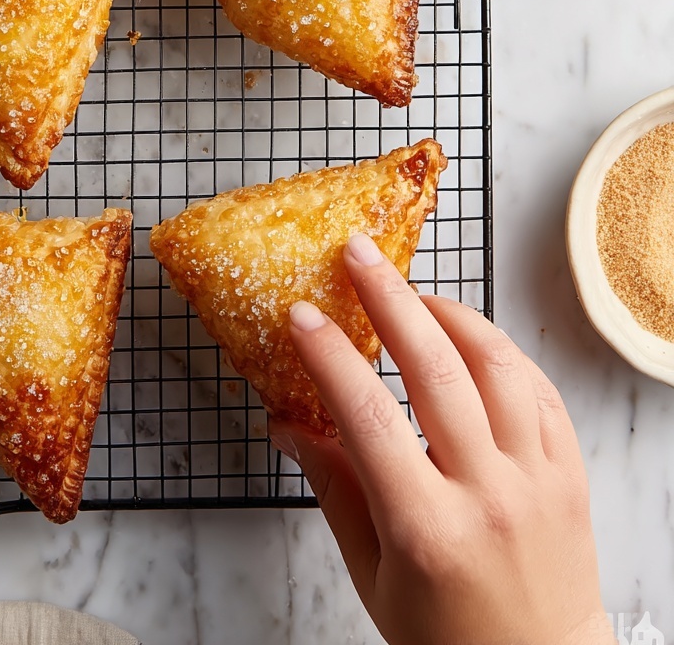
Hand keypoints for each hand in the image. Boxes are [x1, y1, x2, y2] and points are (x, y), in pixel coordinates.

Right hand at [268, 232, 613, 644]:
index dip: (330, 357)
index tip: (302, 316)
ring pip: (498, 365)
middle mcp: (489, 495)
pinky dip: (501, 350)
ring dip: (451, 312)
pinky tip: (469, 337)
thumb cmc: (448, 640)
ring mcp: (539, 479)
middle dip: (390, 298)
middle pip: (437, 370)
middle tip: (358, 254)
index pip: (369, 418)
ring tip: (411, 291)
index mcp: (428, 529)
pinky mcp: (571, 472)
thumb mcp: (373, 577)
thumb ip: (334, 491)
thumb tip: (288, 424)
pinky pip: (540, 388)